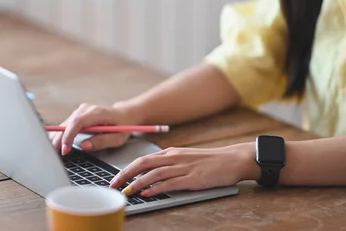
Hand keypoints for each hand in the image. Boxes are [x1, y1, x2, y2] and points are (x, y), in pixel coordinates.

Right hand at [50, 102, 141, 154]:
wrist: (124, 115)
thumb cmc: (122, 126)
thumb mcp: (117, 138)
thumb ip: (101, 142)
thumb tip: (84, 146)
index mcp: (97, 113)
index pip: (77, 122)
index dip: (68, 136)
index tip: (65, 149)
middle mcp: (87, 109)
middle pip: (68, 123)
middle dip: (59, 139)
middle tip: (55, 154)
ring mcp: (81, 110)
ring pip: (65, 123)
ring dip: (58, 137)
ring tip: (54, 151)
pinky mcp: (79, 114)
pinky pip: (67, 124)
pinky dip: (61, 134)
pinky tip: (57, 143)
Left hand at [109, 144, 257, 196]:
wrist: (233, 160)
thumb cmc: (210, 161)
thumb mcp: (186, 159)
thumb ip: (169, 165)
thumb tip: (150, 177)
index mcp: (171, 153)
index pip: (143, 159)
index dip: (127, 169)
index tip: (116, 179)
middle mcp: (174, 158)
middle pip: (143, 164)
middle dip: (126, 174)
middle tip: (113, 185)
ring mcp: (183, 168)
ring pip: (154, 173)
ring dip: (138, 182)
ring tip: (126, 192)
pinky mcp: (193, 178)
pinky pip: (171, 183)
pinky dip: (157, 187)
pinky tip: (148, 193)